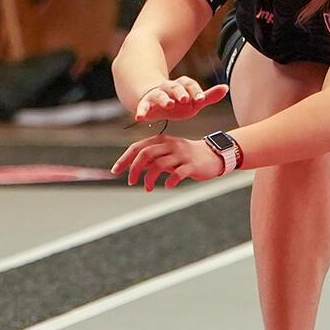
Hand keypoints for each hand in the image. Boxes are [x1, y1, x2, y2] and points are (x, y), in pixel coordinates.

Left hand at [112, 132, 227, 190]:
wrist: (213, 155)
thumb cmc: (186, 156)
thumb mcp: (167, 153)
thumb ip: (151, 158)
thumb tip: (133, 166)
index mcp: (162, 141)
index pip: (137, 147)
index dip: (124, 159)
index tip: (116, 171)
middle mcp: (170, 145)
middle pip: (146, 153)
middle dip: (134, 168)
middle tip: (131, 182)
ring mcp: (181, 154)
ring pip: (159, 164)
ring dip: (149, 178)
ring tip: (148, 188)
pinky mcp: (192, 165)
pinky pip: (178, 173)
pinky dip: (170, 180)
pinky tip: (167, 186)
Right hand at [128, 76, 229, 122]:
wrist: (154, 99)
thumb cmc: (178, 102)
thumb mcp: (194, 101)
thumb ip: (209, 96)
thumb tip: (226, 88)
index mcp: (182, 86)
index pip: (190, 85)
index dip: (196, 91)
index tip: (201, 99)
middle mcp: (169, 87)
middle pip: (174, 87)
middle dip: (180, 92)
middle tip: (185, 99)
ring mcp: (156, 94)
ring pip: (159, 94)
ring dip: (163, 99)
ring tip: (168, 104)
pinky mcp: (145, 103)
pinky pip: (143, 106)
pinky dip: (141, 111)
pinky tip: (140, 118)